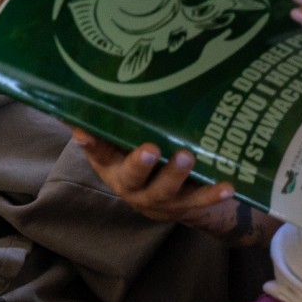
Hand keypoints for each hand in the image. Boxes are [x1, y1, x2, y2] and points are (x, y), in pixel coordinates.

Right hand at [74, 132, 277, 247]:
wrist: (167, 203)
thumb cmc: (138, 163)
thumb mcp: (118, 145)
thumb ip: (104, 122)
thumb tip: (73, 95)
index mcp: (112, 168)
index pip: (98, 153)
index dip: (90, 145)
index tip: (83, 133)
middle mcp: (132, 187)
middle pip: (133, 178)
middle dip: (140, 165)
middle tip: (150, 149)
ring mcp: (159, 199)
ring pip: (166, 190)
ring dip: (176, 175)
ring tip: (187, 157)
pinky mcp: (185, 206)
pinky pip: (199, 201)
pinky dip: (213, 194)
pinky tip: (228, 186)